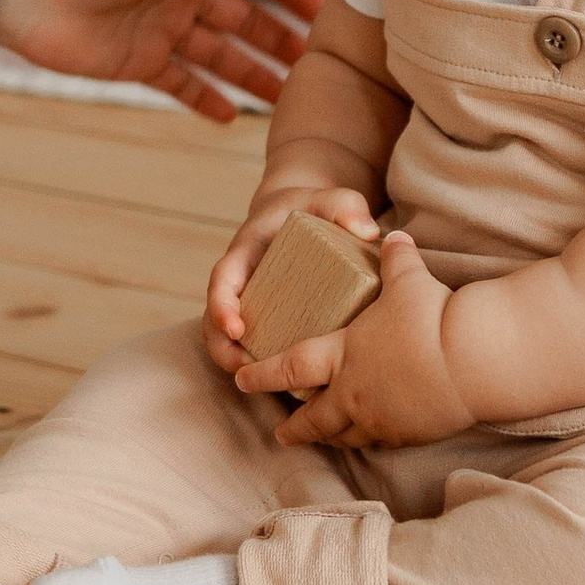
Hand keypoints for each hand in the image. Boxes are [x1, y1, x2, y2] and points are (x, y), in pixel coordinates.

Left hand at [0, 0, 319, 122]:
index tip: (327, 17)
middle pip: (245, 20)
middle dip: (281, 42)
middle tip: (319, 69)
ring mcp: (162, 29)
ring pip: (221, 56)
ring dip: (254, 77)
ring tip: (289, 101)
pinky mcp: (139, 63)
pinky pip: (183, 84)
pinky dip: (207, 99)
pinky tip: (233, 116)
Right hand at [203, 184, 381, 373]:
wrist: (304, 214)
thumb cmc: (313, 207)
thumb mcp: (330, 198)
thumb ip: (347, 206)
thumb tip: (368, 231)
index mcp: (246, 252)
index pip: (223, 279)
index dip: (222, 305)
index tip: (235, 328)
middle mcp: (243, 282)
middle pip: (216, 319)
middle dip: (223, 347)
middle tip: (244, 369)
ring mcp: (253, 304)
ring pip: (230, 339)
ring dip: (238, 363)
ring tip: (264, 384)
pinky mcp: (269, 320)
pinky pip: (257, 346)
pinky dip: (263, 366)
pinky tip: (289, 385)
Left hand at [237, 231, 478, 452]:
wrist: (473, 360)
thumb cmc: (433, 318)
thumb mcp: (408, 279)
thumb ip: (395, 259)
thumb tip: (391, 237)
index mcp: (341, 354)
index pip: (290, 367)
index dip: (263, 374)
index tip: (242, 379)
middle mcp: (352, 392)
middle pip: (313, 418)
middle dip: (294, 426)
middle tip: (280, 433)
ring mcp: (379, 418)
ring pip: (344, 435)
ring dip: (329, 437)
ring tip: (322, 439)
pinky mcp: (408, 434)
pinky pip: (380, 441)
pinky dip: (369, 438)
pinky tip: (371, 435)